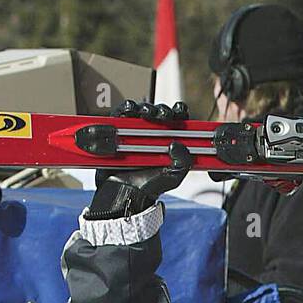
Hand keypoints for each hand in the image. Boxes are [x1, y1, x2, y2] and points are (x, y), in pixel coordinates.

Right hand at [87, 101, 192, 220]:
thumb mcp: (173, 177)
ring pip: (141, 112)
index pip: (177, 123)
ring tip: (147, 113)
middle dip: (162, 111)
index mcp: (168, 143)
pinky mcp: (119, 132)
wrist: (126, 193)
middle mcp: (152, 136)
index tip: (180, 112)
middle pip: (159, 114)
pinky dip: (125, 110)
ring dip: (145, 108)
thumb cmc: (148, 186)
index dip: (179, 114)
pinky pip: (121, 116)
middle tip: (163, 116)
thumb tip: (179, 145)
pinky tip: (131, 111)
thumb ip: (183, 162)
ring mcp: (135, 133)